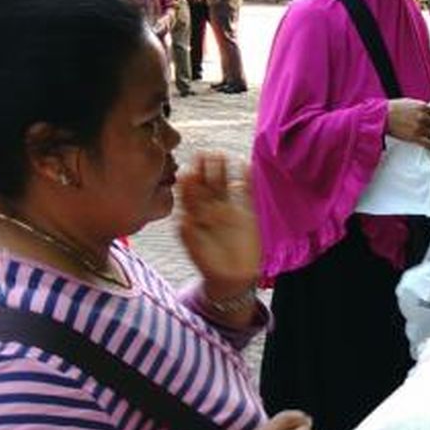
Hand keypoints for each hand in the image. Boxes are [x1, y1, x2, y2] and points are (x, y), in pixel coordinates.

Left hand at [178, 153, 260, 291]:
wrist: (232, 276)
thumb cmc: (209, 263)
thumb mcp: (194, 249)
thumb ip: (188, 232)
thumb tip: (183, 217)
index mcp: (194, 214)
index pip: (189, 193)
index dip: (188, 180)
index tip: (188, 169)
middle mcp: (209, 207)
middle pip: (205, 183)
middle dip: (204, 168)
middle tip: (204, 153)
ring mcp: (228, 207)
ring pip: (223, 183)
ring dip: (222, 169)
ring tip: (221, 154)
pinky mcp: (245, 210)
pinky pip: (245, 191)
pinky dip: (246, 179)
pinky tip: (245, 165)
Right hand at [388, 99, 429, 149]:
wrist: (382, 117)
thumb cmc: (392, 109)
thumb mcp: (408, 102)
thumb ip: (419, 107)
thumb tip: (425, 111)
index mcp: (422, 107)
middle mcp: (423, 117)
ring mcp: (420, 127)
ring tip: (429, 139)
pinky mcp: (415, 137)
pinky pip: (429, 143)